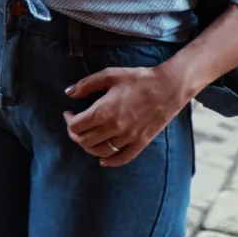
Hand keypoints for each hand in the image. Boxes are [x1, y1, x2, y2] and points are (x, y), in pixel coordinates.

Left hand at [63, 63, 195, 167]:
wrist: (169, 87)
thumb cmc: (139, 79)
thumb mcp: (110, 75)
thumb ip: (86, 84)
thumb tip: (69, 92)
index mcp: (104, 110)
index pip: (76, 126)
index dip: (68, 121)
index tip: (69, 113)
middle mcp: (115, 128)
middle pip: (85, 141)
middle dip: (75, 134)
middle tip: (75, 124)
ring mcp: (129, 138)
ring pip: (101, 151)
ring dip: (89, 147)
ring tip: (87, 136)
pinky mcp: (141, 143)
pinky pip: (122, 158)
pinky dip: (110, 161)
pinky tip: (103, 159)